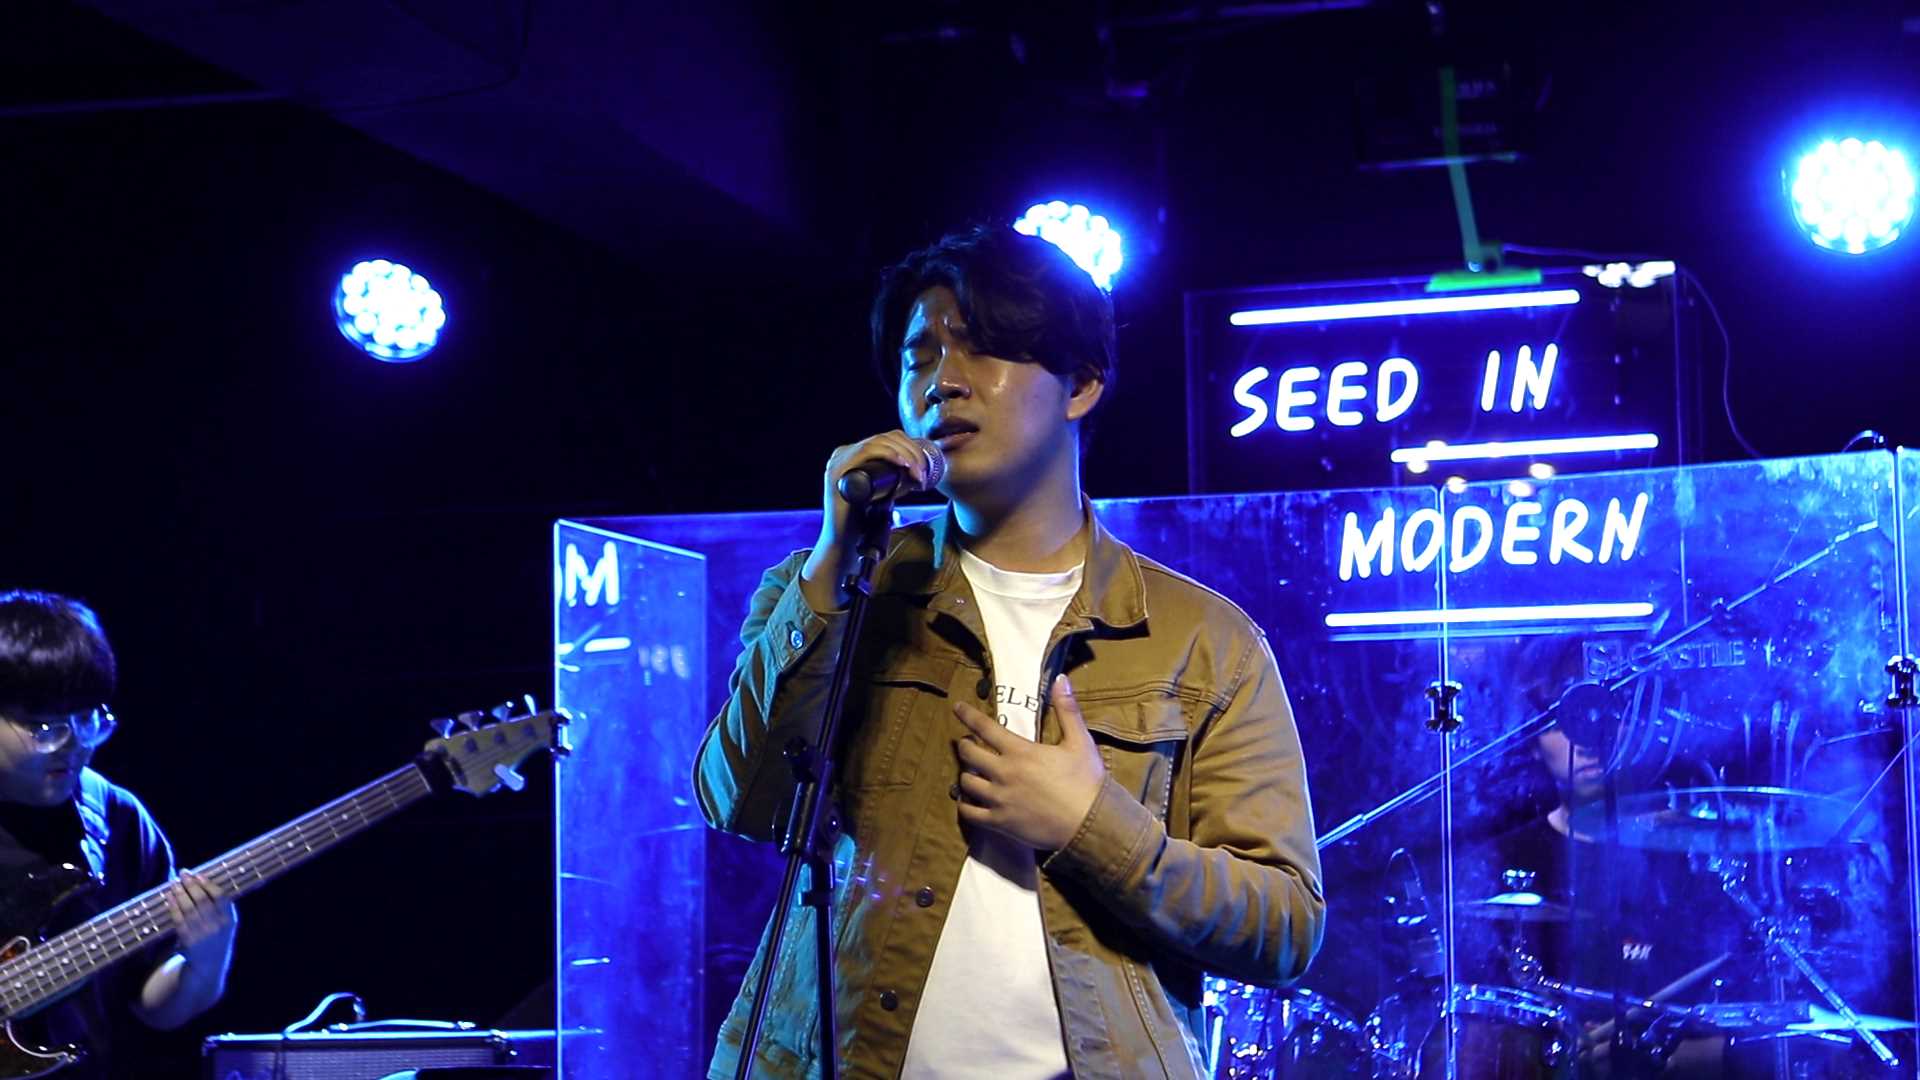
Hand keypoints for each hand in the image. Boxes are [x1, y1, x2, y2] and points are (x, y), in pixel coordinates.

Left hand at [163, 872, 235, 958]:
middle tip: (183, 873)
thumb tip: (201, 881)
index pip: (221, 897)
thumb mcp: (226, 924)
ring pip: (189, 908)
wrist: (209, 966)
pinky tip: (169, 897)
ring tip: (174, 882)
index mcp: (229, 920)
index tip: (198, 875)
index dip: (208, 884)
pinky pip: (179, 919)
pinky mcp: (187, 940)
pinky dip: (173, 906)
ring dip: (180, 893)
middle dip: (191, 884)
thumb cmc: (217, 938)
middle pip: (203, 900)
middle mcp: (217, 926)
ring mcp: (202, 934)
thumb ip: (220, 907)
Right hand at [799, 430, 934, 610]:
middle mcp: (843, 454)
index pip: (887, 439)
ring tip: (918, 474)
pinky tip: (903, 465)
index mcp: (853, 456)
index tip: (925, 468)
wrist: (845, 545)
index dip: (910, 447)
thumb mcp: (884, 495)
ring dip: (906, 455)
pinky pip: (866, 451)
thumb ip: (896, 481)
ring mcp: (839, 460)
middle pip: (885, 438)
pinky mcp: (838, 471)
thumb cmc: (864, 523)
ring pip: (879, 442)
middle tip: (924, 473)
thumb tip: (918, 470)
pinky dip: (890, 454)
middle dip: (911, 452)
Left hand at [953, 675, 1105, 850]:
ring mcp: (999, 799)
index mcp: (1020, 751)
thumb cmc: (1086, 781)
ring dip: (966, 774)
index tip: (957, 708)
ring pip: (966, 782)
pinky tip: (967, 801)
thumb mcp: (1080, 741)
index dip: (967, 715)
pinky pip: (970, 812)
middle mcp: (1003, 773)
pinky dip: (965, 805)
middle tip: (967, 743)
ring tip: (971, 772)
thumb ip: (1067, 709)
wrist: (1090, 824)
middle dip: (964, 745)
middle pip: (969, 754)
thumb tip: (1060, 679)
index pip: (984, 727)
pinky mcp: (1000, 822)